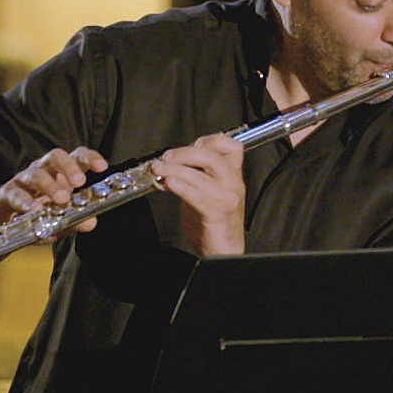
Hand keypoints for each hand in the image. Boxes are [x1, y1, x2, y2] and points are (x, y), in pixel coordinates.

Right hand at [0, 147, 107, 235]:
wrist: (6, 222)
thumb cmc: (40, 213)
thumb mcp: (60, 219)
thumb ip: (75, 221)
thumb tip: (90, 223)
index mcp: (61, 173)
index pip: (77, 156)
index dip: (90, 158)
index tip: (102, 167)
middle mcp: (43, 170)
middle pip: (55, 156)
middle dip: (69, 167)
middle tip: (80, 182)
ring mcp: (24, 179)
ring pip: (36, 173)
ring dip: (50, 185)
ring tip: (61, 199)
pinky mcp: (8, 193)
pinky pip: (16, 193)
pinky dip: (26, 202)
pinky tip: (34, 211)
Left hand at [151, 134, 244, 256]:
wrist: (223, 251)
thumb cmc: (214, 222)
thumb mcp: (206, 192)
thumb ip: (194, 177)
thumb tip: (170, 164)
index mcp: (233, 176)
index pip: (231, 147)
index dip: (209, 141)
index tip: (190, 145)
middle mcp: (233, 184)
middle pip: (212, 157)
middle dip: (184, 153)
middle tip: (166, 157)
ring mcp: (227, 199)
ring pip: (201, 175)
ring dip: (175, 169)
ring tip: (159, 169)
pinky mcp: (217, 214)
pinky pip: (198, 196)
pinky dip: (182, 187)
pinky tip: (169, 183)